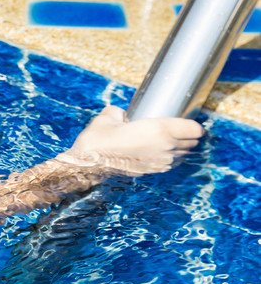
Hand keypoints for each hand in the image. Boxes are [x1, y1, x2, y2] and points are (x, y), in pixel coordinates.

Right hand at [56, 106, 203, 175]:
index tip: (188, 120)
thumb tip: (120, 113)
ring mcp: (161, 162)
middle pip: (192, 142)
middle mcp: (165, 146)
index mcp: (159, 129)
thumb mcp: (107, 118)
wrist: (88, 164)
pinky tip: (159, 151)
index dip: (194, 124)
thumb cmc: (99, 140)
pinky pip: (172, 163)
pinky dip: (171, 157)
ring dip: (181, 147)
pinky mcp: (154, 171)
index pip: (194, 129)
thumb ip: (118, 112)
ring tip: (169, 140)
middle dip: (189, 135)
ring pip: (184, 154)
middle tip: (179, 128)